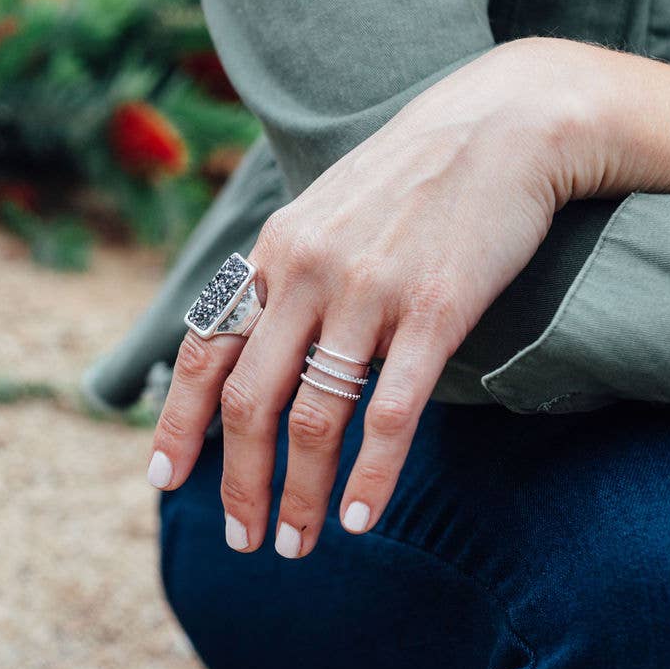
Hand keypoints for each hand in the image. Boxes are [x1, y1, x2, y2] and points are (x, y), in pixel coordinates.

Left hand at [146, 37, 603, 555]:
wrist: (505, 124)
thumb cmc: (417, 176)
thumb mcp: (329, 209)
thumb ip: (289, 271)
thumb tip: (256, 340)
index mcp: (276, 249)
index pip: (206, 349)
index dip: (179, 422)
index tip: (164, 482)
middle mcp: (308, 271)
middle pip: (249, 399)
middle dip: (239, 482)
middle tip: (244, 540)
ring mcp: (369, 291)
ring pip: (314, 418)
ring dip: (299, 495)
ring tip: (298, 544)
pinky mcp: (435, 310)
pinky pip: (390, 413)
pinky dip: (368, 477)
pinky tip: (358, 518)